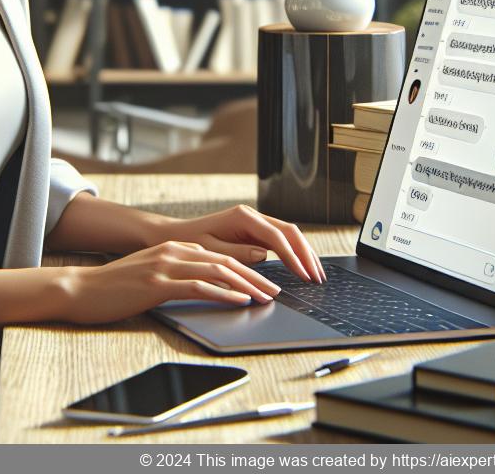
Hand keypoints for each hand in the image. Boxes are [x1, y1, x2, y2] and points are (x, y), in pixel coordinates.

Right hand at [58, 241, 284, 324]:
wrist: (80, 289)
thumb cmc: (113, 287)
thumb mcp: (149, 273)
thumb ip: (175, 271)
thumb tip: (202, 281)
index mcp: (172, 249)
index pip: (218, 255)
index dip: (245, 267)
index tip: (264, 281)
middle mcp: (172, 252)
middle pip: (224, 260)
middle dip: (254, 275)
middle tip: (275, 290)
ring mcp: (165, 267)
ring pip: (217, 271)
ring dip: (246, 284)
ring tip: (266, 296)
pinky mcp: (157, 284)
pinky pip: (199, 286)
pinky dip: (224, 293)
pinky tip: (240, 300)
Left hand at [163, 204, 325, 283]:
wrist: (176, 235)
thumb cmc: (190, 243)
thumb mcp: (211, 251)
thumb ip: (238, 253)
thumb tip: (264, 255)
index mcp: (242, 217)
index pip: (276, 236)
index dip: (293, 257)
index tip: (305, 275)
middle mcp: (252, 215)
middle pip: (289, 231)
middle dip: (306, 254)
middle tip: (318, 278)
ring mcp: (254, 221)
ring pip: (288, 234)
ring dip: (303, 253)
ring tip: (316, 274)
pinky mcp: (254, 230)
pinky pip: (280, 240)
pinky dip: (293, 252)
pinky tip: (301, 266)